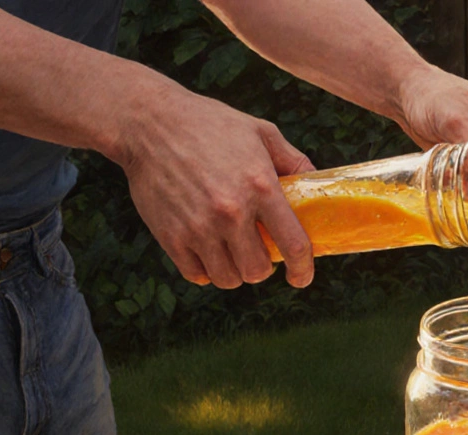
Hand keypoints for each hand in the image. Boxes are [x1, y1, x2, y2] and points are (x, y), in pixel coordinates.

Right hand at [114, 81, 315, 288]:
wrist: (149, 122)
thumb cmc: (209, 124)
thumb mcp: (261, 132)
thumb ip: (294, 160)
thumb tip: (318, 182)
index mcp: (261, 187)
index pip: (294, 245)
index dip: (303, 269)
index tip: (300, 277)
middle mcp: (231, 212)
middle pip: (258, 270)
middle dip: (262, 266)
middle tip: (257, 251)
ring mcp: (199, 227)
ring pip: (228, 278)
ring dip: (234, 271)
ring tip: (231, 252)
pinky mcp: (171, 236)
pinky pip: (197, 275)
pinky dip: (205, 270)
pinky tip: (207, 253)